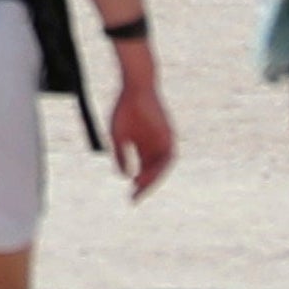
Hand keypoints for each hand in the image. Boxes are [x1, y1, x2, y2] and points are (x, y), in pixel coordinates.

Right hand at [105, 55, 178, 195]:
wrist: (136, 88)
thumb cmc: (125, 109)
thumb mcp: (119, 136)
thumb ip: (121, 156)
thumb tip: (124, 175)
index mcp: (143, 148)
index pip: (144, 172)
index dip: (138, 186)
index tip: (131, 199)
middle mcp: (155, 147)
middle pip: (154, 172)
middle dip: (145, 186)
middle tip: (135, 197)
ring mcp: (163, 141)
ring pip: (161, 166)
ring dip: (152, 178)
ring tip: (140, 186)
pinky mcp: (169, 135)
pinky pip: (168, 155)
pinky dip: (159, 166)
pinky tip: (148, 172)